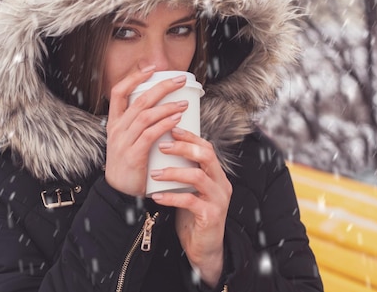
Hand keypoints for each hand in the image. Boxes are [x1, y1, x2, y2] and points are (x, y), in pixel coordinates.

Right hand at [105, 66, 189, 195]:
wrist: (119, 194)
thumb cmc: (130, 166)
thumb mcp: (129, 141)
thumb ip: (140, 125)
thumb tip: (164, 108)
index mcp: (114, 123)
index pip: (118, 91)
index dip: (134, 77)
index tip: (151, 68)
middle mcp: (117, 129)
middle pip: (139, 100)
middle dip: (161, 87)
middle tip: (179, 80)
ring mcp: (123, 142)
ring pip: (145, 115)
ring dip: (167, 106)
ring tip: (183, 103)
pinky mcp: (133, 155)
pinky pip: (149, 135)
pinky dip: (164, 124)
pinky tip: (177, 120)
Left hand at [150, 128, 231, 286]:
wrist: (204, 249)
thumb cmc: (193, 216)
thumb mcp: (190, 190)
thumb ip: (184, 172)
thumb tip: (161, 149)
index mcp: (217, 175)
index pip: (207, 147)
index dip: (190, 137)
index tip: (171, 128)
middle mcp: (221, 184)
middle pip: (206, 156)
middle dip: (183, 148)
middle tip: (162, 146)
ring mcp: (218, 200)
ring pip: (198, 177)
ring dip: (174, 172)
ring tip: (155, 173)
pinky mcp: (211, 216)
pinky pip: (190, 201)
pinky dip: (171, 197)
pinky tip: (156, 195)